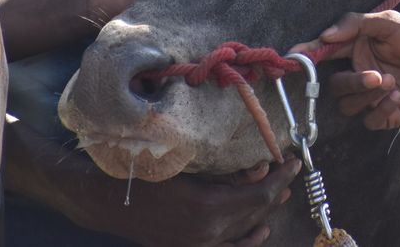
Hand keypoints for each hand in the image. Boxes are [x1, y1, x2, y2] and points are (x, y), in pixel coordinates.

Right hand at [5, 120, 300, 246]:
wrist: (103, 198)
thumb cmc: (144, 168)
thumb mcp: (189, 162)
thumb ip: (227, 171)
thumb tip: (261, 167)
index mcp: (208, 212)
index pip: (259, 197)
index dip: (281, 178)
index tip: (296, 161)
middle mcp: (206, 236)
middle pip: (254, 215)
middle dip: (275, 192)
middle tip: (289, 172)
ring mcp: (196, 246)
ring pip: (243, 231)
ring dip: (263, 211)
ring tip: (279, 193)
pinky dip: (246, 239)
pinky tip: (260, 232)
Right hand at [291, 10, 399, 129]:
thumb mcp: (390, 23)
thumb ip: (356, 24)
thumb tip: (325, 35)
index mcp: (358, 49)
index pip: (325, 53)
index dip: (308, 55)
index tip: (293, 55)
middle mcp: (361, 72)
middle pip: (334, 86)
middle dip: (352, 82)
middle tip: (377, 75)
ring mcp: (373, 95)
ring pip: (347, 105)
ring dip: (367, 96)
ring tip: (393, 84)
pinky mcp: (387, 115)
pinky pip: (368, 120)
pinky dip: (379, 110)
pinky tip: (398, 97)